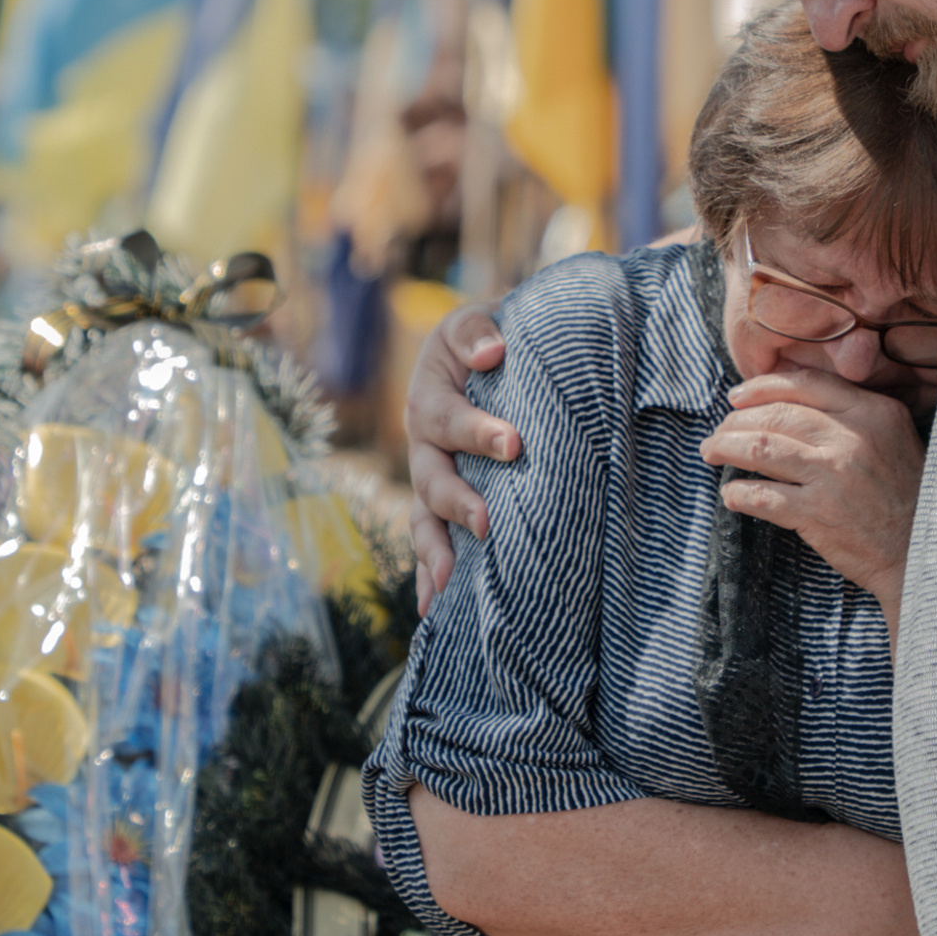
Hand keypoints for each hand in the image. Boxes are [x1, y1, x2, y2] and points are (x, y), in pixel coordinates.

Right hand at [405, 303, 515, 614]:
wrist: (487, 357)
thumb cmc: (488, 341)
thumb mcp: (477, 324)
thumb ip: (478, 333)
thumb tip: (492, 352)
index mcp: (428, 399)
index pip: (446, 419)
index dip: (475, 432)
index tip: (513, 444)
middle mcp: (423, 446)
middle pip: (430, 479)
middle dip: (457, 502)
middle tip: (487, 522)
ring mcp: (431, 480)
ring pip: (423, 520)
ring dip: (435, 552)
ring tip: (451, 583)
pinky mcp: (444, 506)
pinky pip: (432, 541)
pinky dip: (430, 575)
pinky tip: (436, 611)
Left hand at [699, 369, 921, 618]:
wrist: (923, 552)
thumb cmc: (905, 495)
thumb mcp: (892, 437)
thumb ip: (852, 414)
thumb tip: (785, 400)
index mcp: (874, 412)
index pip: (806, 385)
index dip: (762, 387)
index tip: (737, 397)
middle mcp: (853, 438)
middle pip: (776, 415)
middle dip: (736, 421)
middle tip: (718, 432)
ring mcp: (834, 477)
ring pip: (761, 448)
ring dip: (726, 448)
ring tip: (711, 453)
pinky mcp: (818, 514)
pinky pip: (763, 497)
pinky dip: (739, 494)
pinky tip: (731, 496)